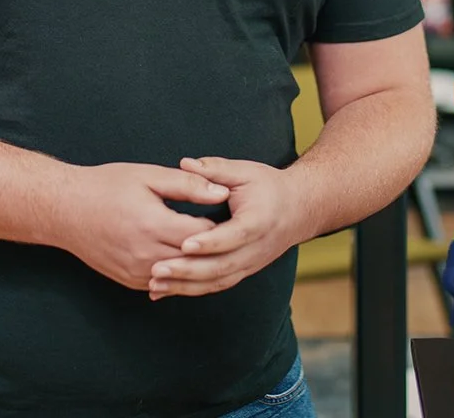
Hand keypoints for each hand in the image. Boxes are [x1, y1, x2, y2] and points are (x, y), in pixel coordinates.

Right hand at [57, 162, 229, 290]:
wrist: (66, 210)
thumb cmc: (107, 186)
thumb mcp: (149, 176)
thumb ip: (188, 185)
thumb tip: (223, 193)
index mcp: (154, 225)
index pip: (205, 234)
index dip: (221, 223)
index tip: (229, 212)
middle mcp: (147, 255)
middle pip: (197, 259)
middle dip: (215, 246)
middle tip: (229, 232)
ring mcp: (138, 273)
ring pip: (183, 276)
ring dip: (198, 263)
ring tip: (212, 247)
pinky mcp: (131, 281)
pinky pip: (165, 284)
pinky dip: (179, 273)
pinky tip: (187, 258)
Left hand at [147, 156, 304, 299]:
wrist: (298, 209)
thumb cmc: (269, 186)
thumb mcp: (246, 171)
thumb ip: (215, 169)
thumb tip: (185, 163)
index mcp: (258, 221)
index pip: (233, 236)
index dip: (209, 242)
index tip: (184, 243)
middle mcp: (256, 249)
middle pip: (221, 266)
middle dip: (188, 270)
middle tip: (157, 270)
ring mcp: (250, 264)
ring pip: (216, 281)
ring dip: (185, 286)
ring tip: (155, 285)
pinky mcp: (243, 271)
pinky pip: (216, 285)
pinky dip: (191, 290)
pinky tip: (166, 290)